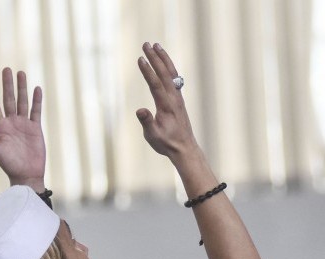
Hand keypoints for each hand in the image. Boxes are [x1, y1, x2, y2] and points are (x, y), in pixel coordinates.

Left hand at [0, 68, 45, 190]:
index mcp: (0, 127)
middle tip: (6, 69)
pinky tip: (36, 88)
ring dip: (22, 88)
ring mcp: (24, 124)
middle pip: (9, 99)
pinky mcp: (35, 128)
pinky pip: (35, 111)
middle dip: (7, 84)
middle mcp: (11, 123)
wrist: (26, 175)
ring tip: (21, 73)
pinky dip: (36, 100)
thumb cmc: (9, 164)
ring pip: (22, 102)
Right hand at [136, 43, 199, 162]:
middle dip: (155, 58)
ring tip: (156, 45)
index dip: (148, 71)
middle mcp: (174, 98)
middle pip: (164, 73)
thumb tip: (140, 110)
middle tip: (145, 44)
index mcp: (166, 106)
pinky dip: (169, 67)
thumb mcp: (153, 136)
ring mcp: (177, 97)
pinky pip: (174, 78)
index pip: (156, 84)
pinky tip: (164, 62)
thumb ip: (147, 122)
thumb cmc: (166, 143)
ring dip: (163, 58)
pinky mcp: (178, 99)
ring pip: (171, 73)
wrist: (184, 148)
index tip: (140, 58)